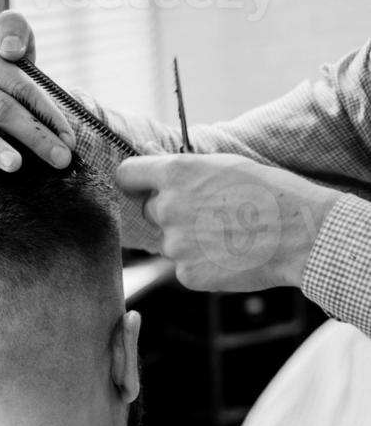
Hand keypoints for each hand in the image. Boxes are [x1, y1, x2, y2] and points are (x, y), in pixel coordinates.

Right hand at [0, 10, 75, 172]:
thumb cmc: (7, 78)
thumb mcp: (19, 51)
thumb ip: (18, 31)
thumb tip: (9, 50)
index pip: (21, 85)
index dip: (48, 112)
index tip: (69, 137)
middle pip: (2, 108)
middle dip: (35, 136)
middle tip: (61, 159)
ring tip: (16, 166)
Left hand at [116, 149, 339, 291]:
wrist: (298, 235)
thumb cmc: (268, 193)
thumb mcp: (225, 165)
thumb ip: (181, 166)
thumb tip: (148, 151)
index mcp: (176, 174)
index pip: (127, 174)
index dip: (134, 180)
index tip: (141, 185)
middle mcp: (168, 209)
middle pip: (150, 210)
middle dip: (170, 210)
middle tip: (210, 211)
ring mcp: (175, 245)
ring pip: (168, 240)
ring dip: (188, 238)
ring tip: (227, 234)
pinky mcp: (186, 274)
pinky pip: (183, 266)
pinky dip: (201, 262)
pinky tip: (229, 254)